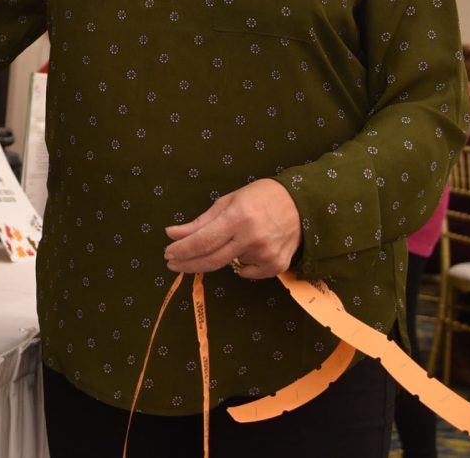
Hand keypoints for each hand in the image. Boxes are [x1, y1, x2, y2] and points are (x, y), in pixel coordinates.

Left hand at [163, 179, 300, 278]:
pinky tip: (248, 248)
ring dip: (224, 253)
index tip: (167, 253)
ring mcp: (266, 254)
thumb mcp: (227, 202)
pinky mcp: (277, 266)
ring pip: (230, 263)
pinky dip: (241, 263)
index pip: (203, 240)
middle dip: (188, 263)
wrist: (301, 205)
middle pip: (212, 260)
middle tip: (173, 264)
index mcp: (238, 217)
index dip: (183, 250)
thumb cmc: (259, 197)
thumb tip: (172, 234)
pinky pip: (247, 272)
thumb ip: (200, 222)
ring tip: (237, 236)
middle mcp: (252, 238)